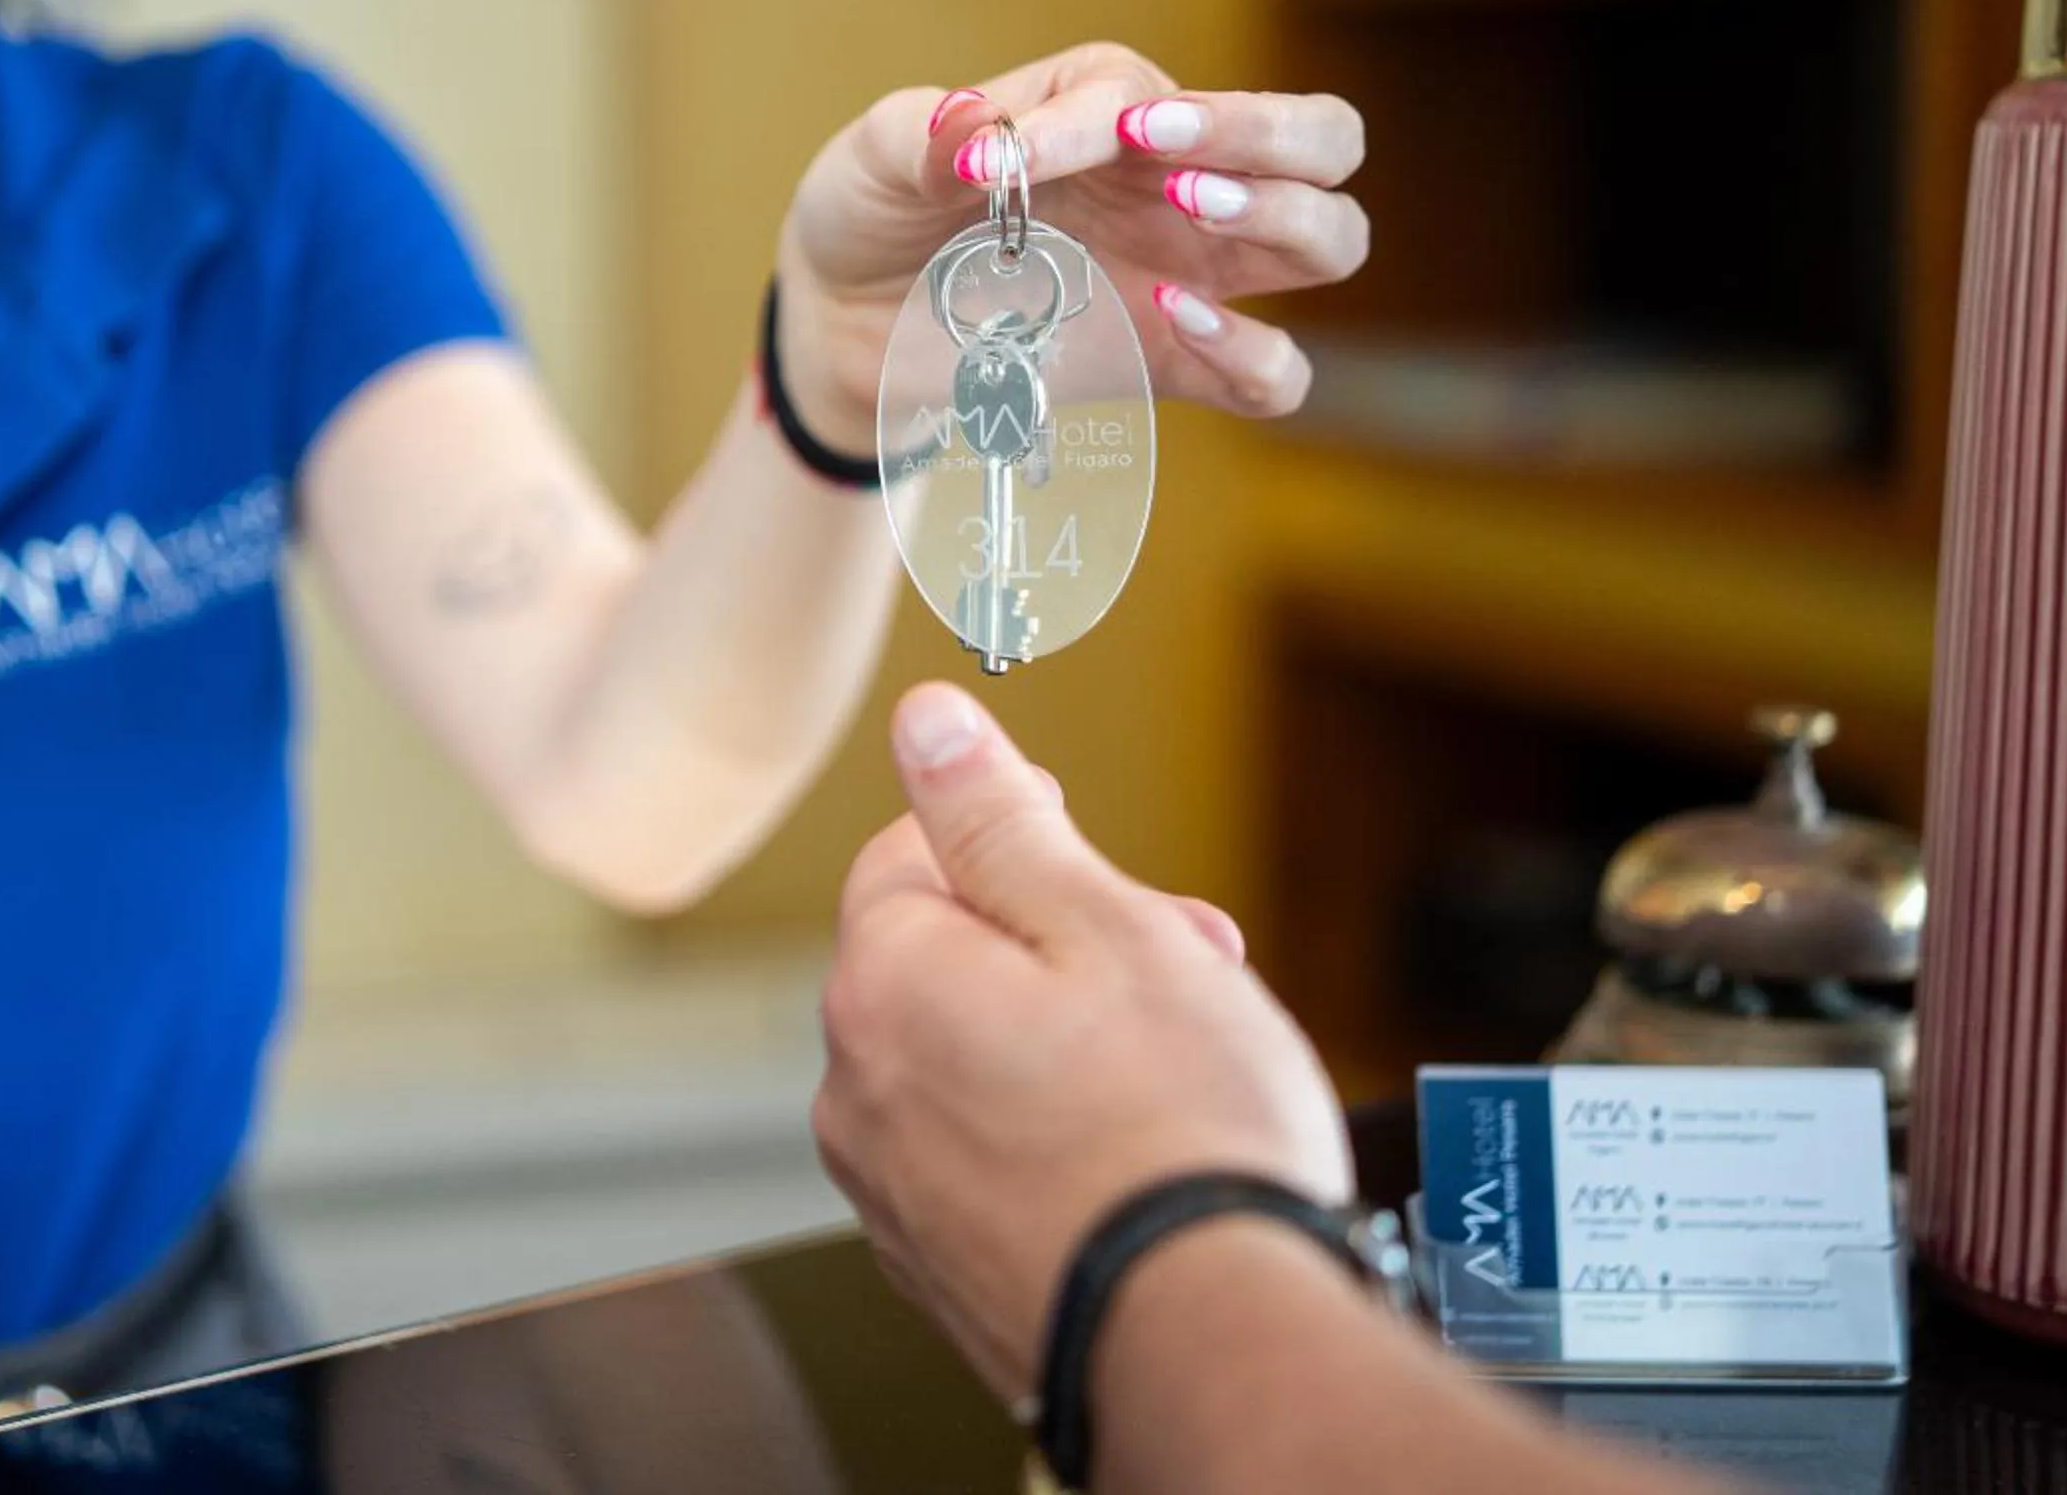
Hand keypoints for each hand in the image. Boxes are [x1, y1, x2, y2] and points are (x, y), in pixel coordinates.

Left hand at [770, 45, 1367, 447]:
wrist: (847, 324)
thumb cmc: (874, 214)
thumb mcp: (872, 158)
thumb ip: (919, 132)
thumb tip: (975, 132)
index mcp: (1114, 106)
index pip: (1167, 95)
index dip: (1112, 117)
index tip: (1016, 156)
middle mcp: (1175, 180)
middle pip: (1323, 138)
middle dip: (1277, 134)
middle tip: (1181, 167)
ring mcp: (1189, 273)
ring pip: (1330, 238)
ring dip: (1287, 221)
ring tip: (1190, 219)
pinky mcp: (1173, 363)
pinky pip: (1275, 374)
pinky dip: (1255, 354)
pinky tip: (1177, 322)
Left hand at [812, 682, 1351, 1400]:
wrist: (1209, 1343)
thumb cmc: (1178, 1136)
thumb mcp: (1105, 926)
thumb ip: (998, 820)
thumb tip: (926, 723)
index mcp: (882, 985)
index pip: (907, 853)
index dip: (1004, 824)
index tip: (1075, 826)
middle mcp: (857, 1093)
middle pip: (946, 962)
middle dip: (1059, 939)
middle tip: (1184, 953)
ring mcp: (893, 1194)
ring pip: (970, 1063)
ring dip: (1062, 1037)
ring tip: (1182, 1059)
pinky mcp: (941, 1270)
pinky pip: (986, 1157)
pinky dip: (1053, 1134)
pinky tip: (1143, 1149)